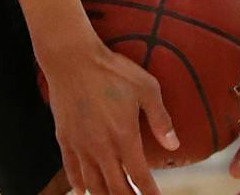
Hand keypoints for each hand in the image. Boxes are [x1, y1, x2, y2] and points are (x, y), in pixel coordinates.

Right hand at [39, 30, 179, 194]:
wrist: (71, 59)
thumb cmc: (112, 70)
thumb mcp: (146, 87)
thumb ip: (160, 118)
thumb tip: (174, 145)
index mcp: (124, 137)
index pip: (140, 176)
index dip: (149, 194)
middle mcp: (101, 147)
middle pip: (116, 187)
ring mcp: (80, 145)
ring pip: (93, 184)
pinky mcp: (65, 138)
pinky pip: (70, 170)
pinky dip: (78, 184)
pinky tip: (83, 191)